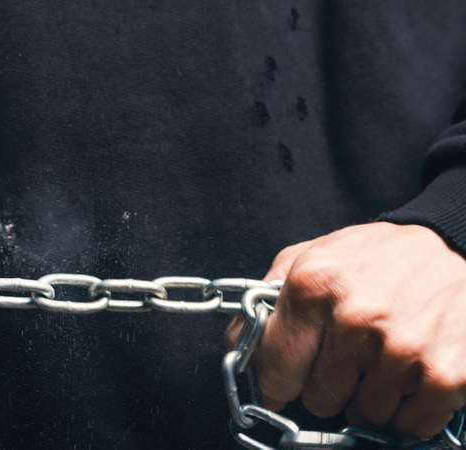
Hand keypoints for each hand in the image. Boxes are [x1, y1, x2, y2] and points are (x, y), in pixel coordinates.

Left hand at [226, 222, 465, 437]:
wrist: (458, 245)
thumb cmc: (379, 256)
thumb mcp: (313, 256)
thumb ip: (268, 297)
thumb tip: (237, 344)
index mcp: (312, 285)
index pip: (274, 368)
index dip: (278, 382)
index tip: (283, 385)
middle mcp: (353, 316)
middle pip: (317, 399)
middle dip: (328, 386)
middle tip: (349, 358)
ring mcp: (400, 347)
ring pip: (363, 414)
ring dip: (370, 396)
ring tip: (384, 357)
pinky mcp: (443, 373)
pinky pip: (409, 425)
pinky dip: (408, 411)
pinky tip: (410, 375)